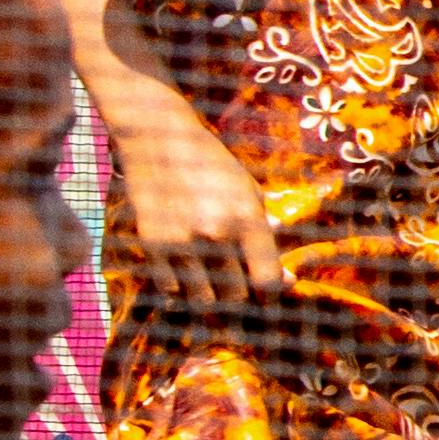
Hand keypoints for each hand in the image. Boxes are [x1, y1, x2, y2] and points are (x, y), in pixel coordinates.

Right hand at [105, 89, 278, 321]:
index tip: (268, 293)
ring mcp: (181, 242)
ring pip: (203, 300)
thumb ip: (265, 235)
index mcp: (246, 218)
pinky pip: (172, 289)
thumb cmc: (211, 164)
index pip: (267, 281)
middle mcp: (215, 233)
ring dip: (211, 296)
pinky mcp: (152, 245)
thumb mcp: (248, 190)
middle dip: (241, 296)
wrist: (158, 139)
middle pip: (236, 297)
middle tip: (238, 287)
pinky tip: (186, 272)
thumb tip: (286, 278)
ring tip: (213, 283)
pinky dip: (181, 288)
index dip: (271, 293)